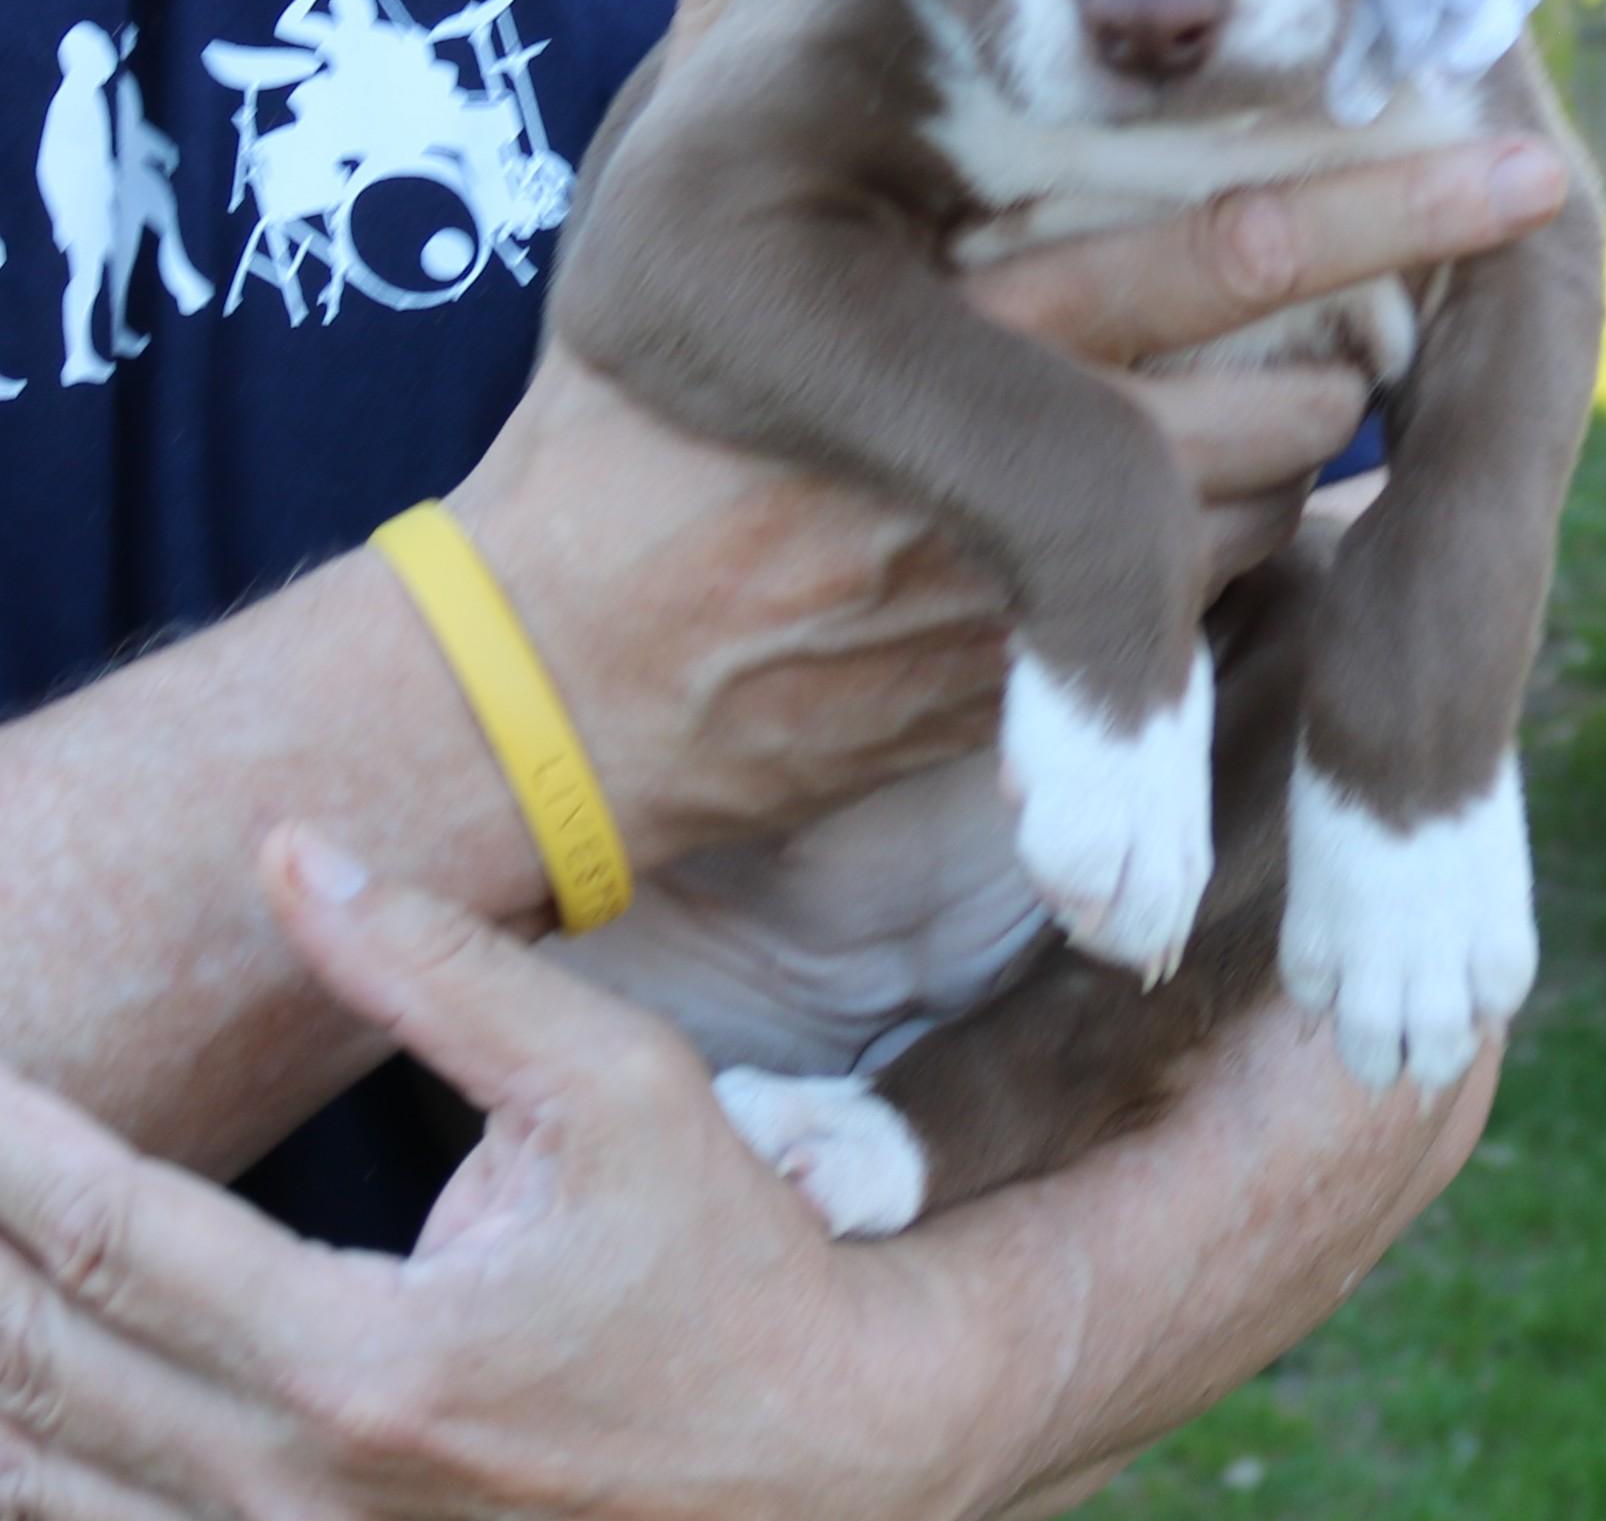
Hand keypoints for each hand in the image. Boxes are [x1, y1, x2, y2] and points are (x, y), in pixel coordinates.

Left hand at [0, 834, 1495, 1519]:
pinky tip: (23, 1400)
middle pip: (46, 1367)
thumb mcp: (613, 1079)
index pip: (118, 1237)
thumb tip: (291, 852)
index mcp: (370, 1357)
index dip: (16, 1144)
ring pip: (47, 1488)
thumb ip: (440, 971)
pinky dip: (42, 1469)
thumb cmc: (721, 1251)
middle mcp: (306, 1492)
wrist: (822, 1453)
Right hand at [453, 0, 1569, 871]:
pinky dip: (1213, 560)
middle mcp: (1000, 451)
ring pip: (1258, 513)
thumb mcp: (651, 200)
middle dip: (1359, 338)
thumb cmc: (610, 427)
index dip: (1375, 206)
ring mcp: (1027, 589)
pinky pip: (1188, 621)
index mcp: (933, 305)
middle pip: (1279, 390)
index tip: (1505, 161)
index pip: (1204, 245)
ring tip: (1259, 387)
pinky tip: (1175, 511)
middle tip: (1407, 284)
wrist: (552, 679)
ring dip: (1282, 451)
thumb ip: (723, 17)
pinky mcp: (1025, 691)